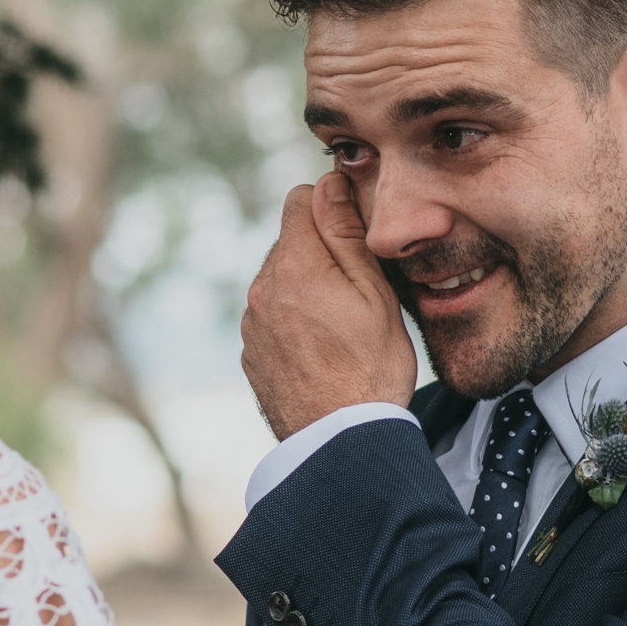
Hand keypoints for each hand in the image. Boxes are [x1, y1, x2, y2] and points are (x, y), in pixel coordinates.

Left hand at [240, 170, 414, 440]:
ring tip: (343, 325)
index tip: (357, 234)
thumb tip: (328, 182)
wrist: (339, 443)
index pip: (299, 199)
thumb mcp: (374, 294)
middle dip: (321, 250)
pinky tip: (323, 348)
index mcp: (293, 267)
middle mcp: (261, 290)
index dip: (332, 207)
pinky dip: (295, 319)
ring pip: (282, 280)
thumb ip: (346, 234)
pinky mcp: (252, 351)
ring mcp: (252, 323)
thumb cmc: (370, 370)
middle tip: (358, 287)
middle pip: (291, 241)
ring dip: (308, 287)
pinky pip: (273, 315)